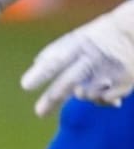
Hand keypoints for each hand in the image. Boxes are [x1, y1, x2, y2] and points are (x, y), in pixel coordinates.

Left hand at [21, 2, 133, 117]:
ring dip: (81, 94)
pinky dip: (99, 98)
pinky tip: (105, 85)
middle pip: (69, 81)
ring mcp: (110, 70)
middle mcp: (94, 57)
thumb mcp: (79, 37)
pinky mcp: (125, 81)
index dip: (41, 73)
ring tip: (89, 82)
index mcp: (80, 44)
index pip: (57, 60)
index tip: (25, 85)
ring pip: (84, 95)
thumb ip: (57, 50)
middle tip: (39, 113)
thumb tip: (36, 63)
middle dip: (52, 98)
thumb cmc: (101, 36)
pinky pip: (102, 100)